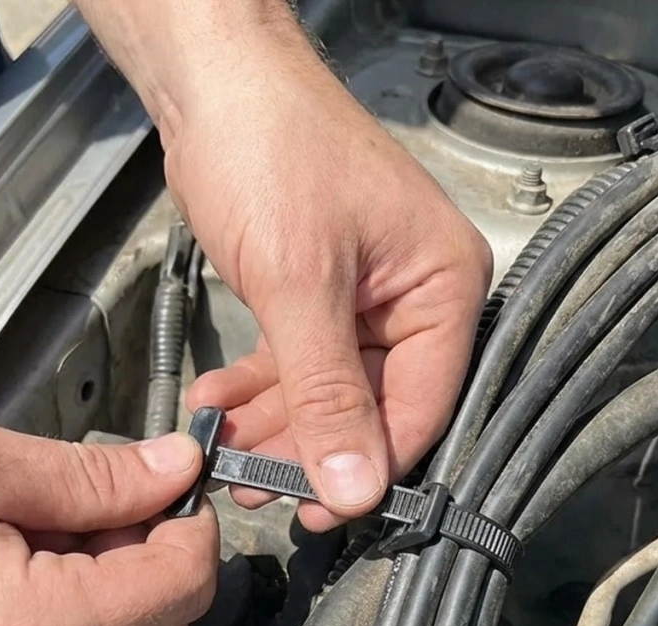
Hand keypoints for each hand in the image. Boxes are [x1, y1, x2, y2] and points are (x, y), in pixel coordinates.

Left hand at [74, 0, 490, 531]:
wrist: (213, 83)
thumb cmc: (271, 147)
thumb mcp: (300, 282)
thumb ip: (328, 393)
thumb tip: (356, 487)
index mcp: (445, 287)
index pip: (423, 405)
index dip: (370, 465)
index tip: (320, 510)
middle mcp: (417, 302)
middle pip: (375, 408)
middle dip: (310, 449)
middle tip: (257, 487)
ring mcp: (370, 305)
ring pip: (331, 396)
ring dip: (276, 427)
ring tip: (226, 451)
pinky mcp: (325, 303)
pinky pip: (301, 368)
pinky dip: (261, 390)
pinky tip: (220, 407)